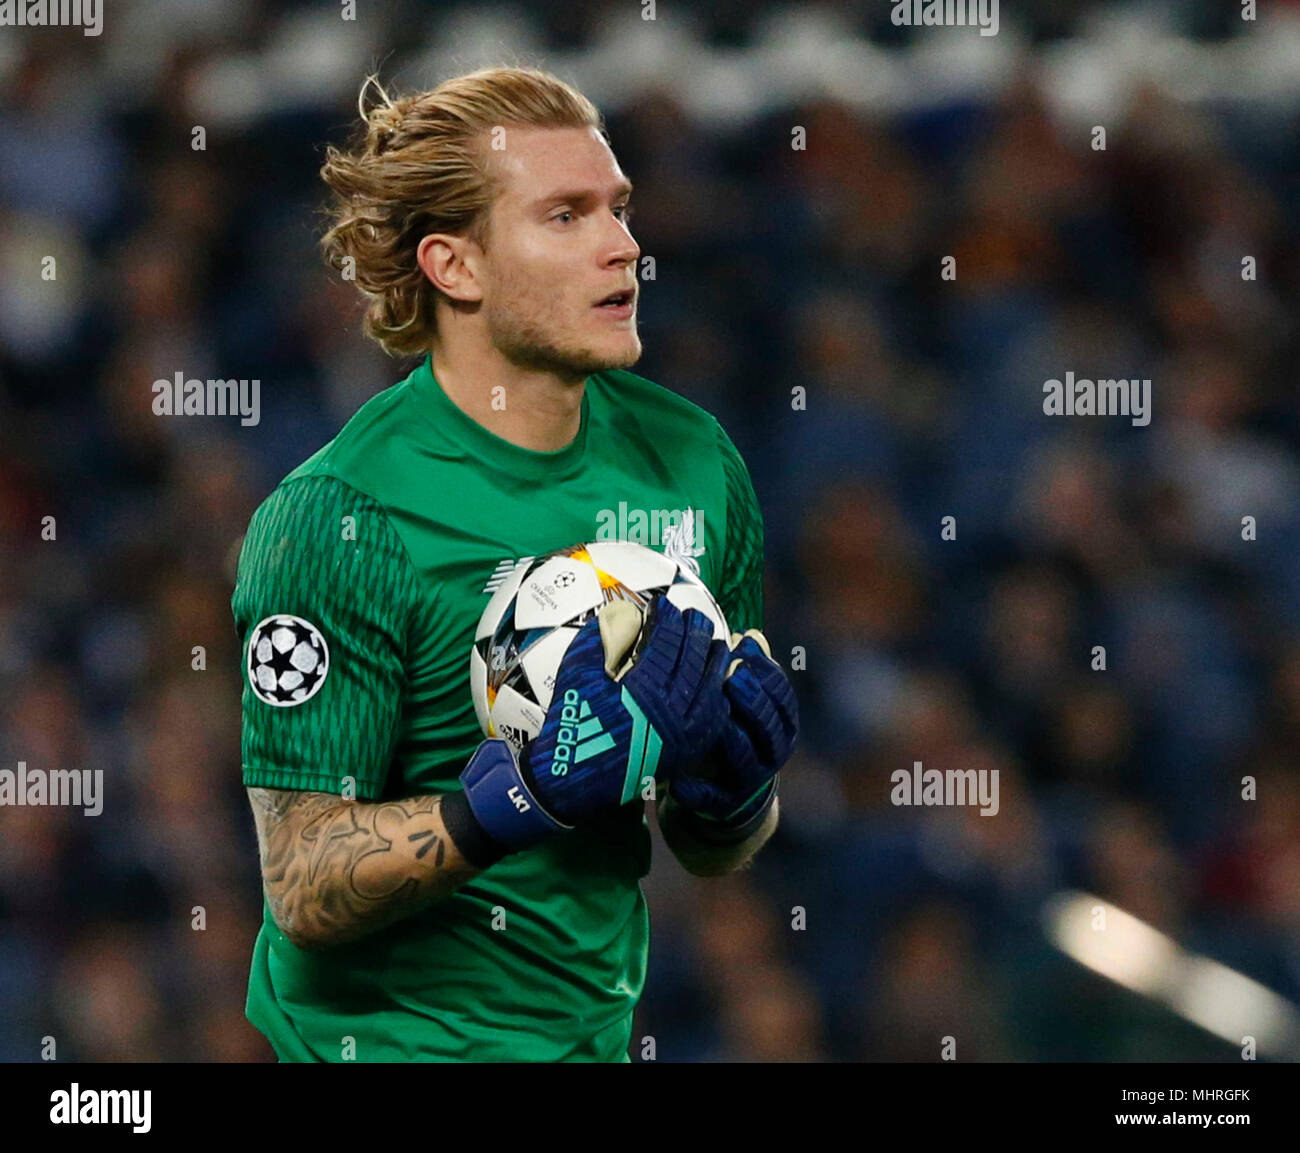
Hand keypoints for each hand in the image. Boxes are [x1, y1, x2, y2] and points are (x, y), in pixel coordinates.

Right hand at [459, 598, 727, 851]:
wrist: (572, 778)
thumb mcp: (577, 673)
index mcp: (643, 689)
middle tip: (693, 615)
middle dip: (696, 632)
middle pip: (694, 660)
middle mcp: (670, 711)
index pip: (668, 643)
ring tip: (713, 641)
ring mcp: (683, 734)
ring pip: (711, 688)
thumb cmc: (572, 720)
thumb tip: (621, 610)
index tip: (665, 605)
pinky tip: (715, 682)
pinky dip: (717, 696)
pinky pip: (713, 719)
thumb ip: (599, 638)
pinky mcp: (686, 751)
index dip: (669, 619)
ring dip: (713, 661)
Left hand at [668, 629, 797, 826]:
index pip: (783, 695)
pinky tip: (678, 782)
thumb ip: (747, 670)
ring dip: (730, 739)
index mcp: (780, 722)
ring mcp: (750, 778)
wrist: (727, 784)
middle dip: (753, 700)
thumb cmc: (733, 726)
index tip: (743, 648)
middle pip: (771, 725)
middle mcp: (772, 750)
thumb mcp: (742, 700)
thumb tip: (750, 634)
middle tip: (732, 678)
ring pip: (746, 759)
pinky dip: (696, 791)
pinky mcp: (725, 802)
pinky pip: (713, 798)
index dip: (767, 671)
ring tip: (714, 721)